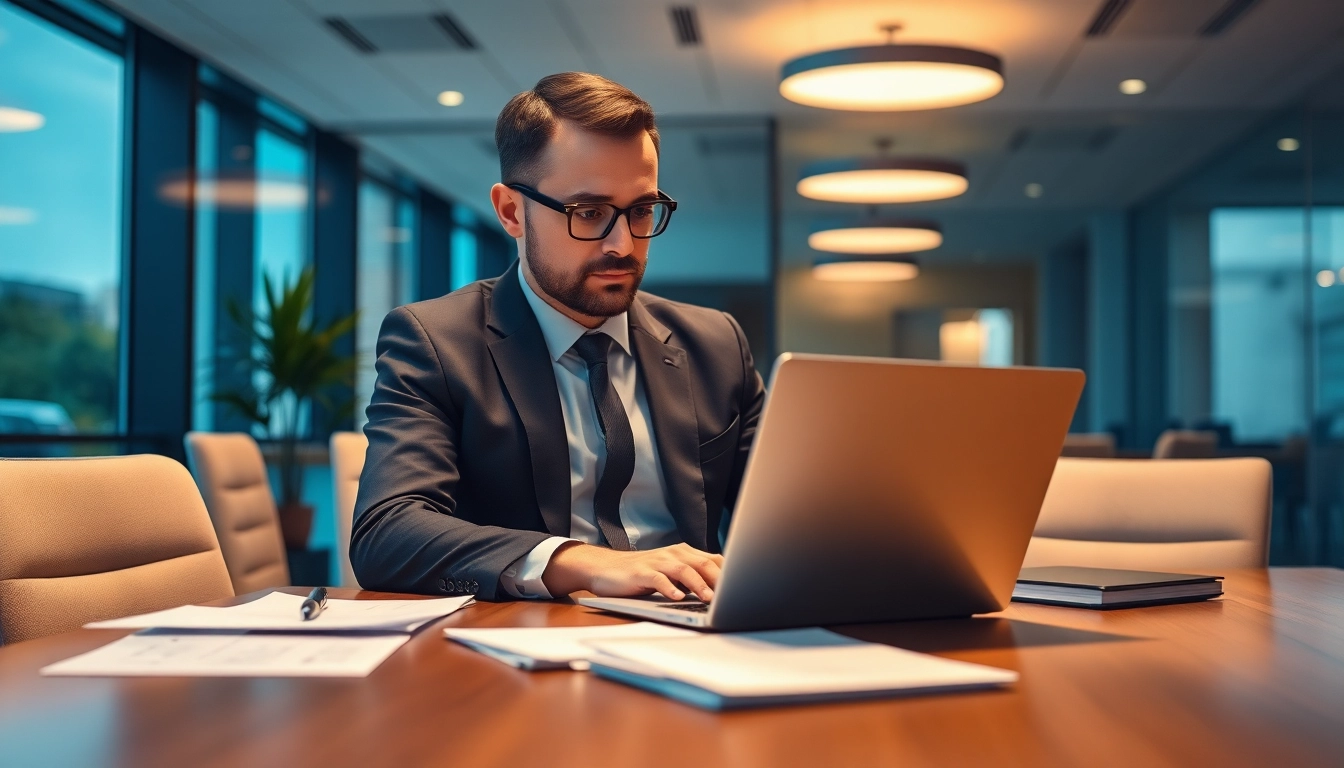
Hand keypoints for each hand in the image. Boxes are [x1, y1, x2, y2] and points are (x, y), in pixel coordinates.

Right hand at [541, 542, 723, 601]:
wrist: (606, 569)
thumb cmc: (643, 574)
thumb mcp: (672, 574)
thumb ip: (693, 578)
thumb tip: (721, 593)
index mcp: (685, 553)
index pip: (714, 560)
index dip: (730, 573)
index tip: (746, 587)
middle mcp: (674, 553)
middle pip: (703, 563)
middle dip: (720, 579)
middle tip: (734, 595)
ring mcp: (658, 561)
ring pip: (684, 569)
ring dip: (699, 584)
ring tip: (709, 599)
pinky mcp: (642, 572)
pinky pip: (659, 579)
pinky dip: (670, 588)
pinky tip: (678, 597)